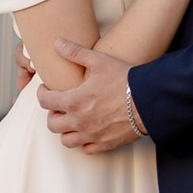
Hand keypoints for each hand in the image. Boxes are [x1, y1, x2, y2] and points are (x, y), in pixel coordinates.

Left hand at [40, 41, 143, 156]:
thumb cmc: (125, 80)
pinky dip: (84, 142)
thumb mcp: (99, 61)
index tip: (47, 89)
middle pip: (52, 124)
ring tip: (72, 119)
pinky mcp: (106, 144)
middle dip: (52, 113)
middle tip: (59, 105)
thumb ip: (75, 53)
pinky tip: (89, 131)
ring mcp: (92, 135)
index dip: (42, 94)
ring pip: (66, 141)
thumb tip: (57, 43)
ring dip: (66, 130)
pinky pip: (87, 149)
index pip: (45, 102)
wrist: (149, 99)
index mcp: (74, 101)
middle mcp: (79, 122)